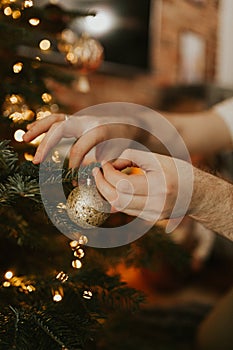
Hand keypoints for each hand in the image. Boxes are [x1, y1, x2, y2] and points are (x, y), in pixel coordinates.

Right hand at [23, 113, 138, 167]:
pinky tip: (31, 130)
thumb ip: (103, 167)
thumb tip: (84, 181)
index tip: (74, 178)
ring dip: (38, 128)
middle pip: (61, 127)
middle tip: (36, 161)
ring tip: (25, 138)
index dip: (75, 164)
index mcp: (101, 129)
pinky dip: (43, 124)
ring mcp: (81, 118)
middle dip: (46, 143)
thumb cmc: (126, 141)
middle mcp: (88, 121)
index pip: (81, 146)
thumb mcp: (119, 155)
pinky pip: (56, 119)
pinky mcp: (76, 120)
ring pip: (55, 119)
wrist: (132, 122)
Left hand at [92, 149, 193, 222]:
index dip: (109, 173)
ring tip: (101, 179)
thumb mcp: (157, 159)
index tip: (105, 164)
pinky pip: (126, 210)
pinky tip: (111, 189)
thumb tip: (112, 163)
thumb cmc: (177, 171)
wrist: (196, 193)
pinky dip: (115, 199)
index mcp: (159, 187)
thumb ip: (133, 157)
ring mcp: (153, 214)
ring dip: (105, 193)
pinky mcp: (150, 219)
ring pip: (119, 207)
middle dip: (101, 184)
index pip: (123, 184)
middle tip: (97, 172)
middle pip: (117, 199)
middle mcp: (156, 204)